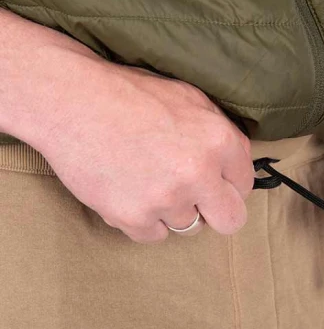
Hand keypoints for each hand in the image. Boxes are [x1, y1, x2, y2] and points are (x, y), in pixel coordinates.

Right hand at [39, 64, 254, 243]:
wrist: (72, 101)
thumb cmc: (131, 94)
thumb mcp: (191, 98)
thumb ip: (222, 132)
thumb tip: (237, 162)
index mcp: (218, 141)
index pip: (245, 185)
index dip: (229, 184)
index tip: (215, 182)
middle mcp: (198, 174)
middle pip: (231, 220)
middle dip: (217, 211)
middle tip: (198, 199)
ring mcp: (165, 199)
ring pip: (189, 226)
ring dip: (175, 211)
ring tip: (150, 182)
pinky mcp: (132, 217)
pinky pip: (154, 235)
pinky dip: (145, 220)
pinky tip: (132, 193)